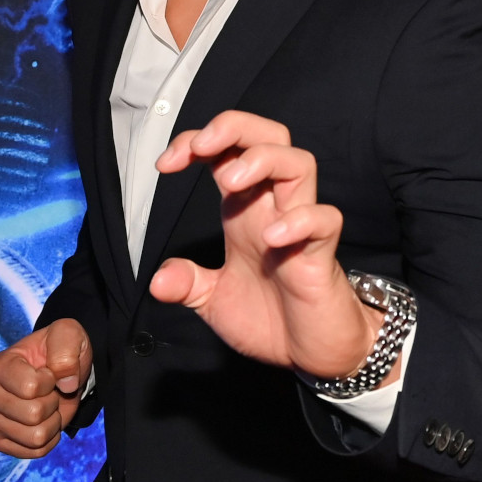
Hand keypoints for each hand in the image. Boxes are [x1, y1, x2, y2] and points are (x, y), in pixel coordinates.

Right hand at [0, 318, 91, 458]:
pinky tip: (45, 421)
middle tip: (49, 390)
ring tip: (48, 405)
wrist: (60, 371)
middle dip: (52, 403)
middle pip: (33, 415)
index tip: (48, 372)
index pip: (31, 388)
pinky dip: (50, 438)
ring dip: (52, 422)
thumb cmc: (59, 350)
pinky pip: (35, 451)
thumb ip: (66, 350)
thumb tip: (65, 383)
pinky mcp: (0, 441)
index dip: (50, 380)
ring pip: (35, 436)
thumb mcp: (68, 334)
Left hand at [146, 110, 386, 380]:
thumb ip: (188, 284)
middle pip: (269, 136)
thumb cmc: (271, 318)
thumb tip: (158, 281)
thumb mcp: (214, 301)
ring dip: (263, 160)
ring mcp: (299, 226)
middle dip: (235, 127)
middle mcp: (273, 207)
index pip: (227, 151)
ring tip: (232, 182)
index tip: (166, 164)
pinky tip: (271, 239)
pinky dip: (298, 221)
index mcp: (244, 210)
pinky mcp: (321, 254)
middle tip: (203, 145)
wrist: (312, 354)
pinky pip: (323, 220)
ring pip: (299, 163)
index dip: (196, 142)